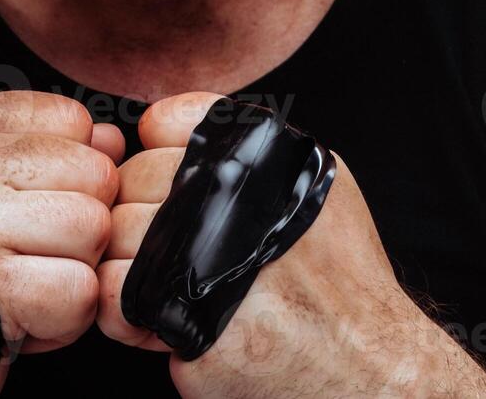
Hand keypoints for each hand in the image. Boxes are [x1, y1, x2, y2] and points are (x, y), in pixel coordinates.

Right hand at [0, 91, 123, 361]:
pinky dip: (66, 318)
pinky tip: (26, 317)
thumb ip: (51, 151)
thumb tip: (113, 139)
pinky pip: (82, 290)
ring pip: (93, 227)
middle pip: (94, 174)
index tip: (34, 207)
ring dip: (76, 270)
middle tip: (36, 255)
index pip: (71, 120)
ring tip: (30, 283)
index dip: (72, 172)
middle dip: (83, 222)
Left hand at [97, 92, 485, 398]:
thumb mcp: (314, 180)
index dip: (160, 152)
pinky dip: (127, 309)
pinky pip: (115, 296)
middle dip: (144, 211)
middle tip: (180, 245)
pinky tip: (164, 315)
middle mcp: (232, 196)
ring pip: (116, 234)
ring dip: (131, 259)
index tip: (174, 183)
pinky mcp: (186, 320)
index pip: (166, 123)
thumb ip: (246, 146)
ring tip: (175, 281)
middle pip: (134, 179)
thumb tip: (156, 124)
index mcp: (262, 156)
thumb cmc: (340, 274)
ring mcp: (205, 257)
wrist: (370, 362)